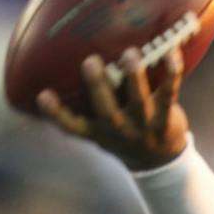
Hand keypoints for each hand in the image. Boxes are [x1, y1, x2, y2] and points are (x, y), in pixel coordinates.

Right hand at [36, 47, 188, 171]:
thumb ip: (88, 111)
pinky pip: (169, 93)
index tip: (43, 95)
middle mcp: (118, 130)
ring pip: (138, 100)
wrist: (159, 161)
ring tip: (130, 54)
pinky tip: (170, 52)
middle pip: (105, 109)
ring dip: (133, 77)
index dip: (56, 113)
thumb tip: (65, 74)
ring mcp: (142, 125)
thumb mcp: (102, 132)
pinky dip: (171, 72)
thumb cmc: (124, 136)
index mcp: (98, 133)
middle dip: (97, 85)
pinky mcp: (165, 118)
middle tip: (90, 61)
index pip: (72, 126)